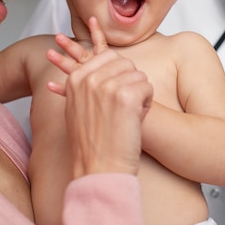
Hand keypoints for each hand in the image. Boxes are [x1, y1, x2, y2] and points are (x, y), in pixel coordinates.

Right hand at [47, 17, 152, 177]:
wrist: (99, 168)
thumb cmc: (92, 142)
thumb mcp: (77, 107)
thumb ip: (85, 82)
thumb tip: (94, 59)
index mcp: (76, 77)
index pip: (108, 56)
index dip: (118, 75)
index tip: (113, 97)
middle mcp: (89, 78)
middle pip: (126, 63)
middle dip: (130, 84)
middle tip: (121, 108)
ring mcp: (107, 85)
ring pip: (139, 75)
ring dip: (139, 95)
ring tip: (126, 116)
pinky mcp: (126, 96)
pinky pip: (148, 87)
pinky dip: (147, 104)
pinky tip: (134, 120)